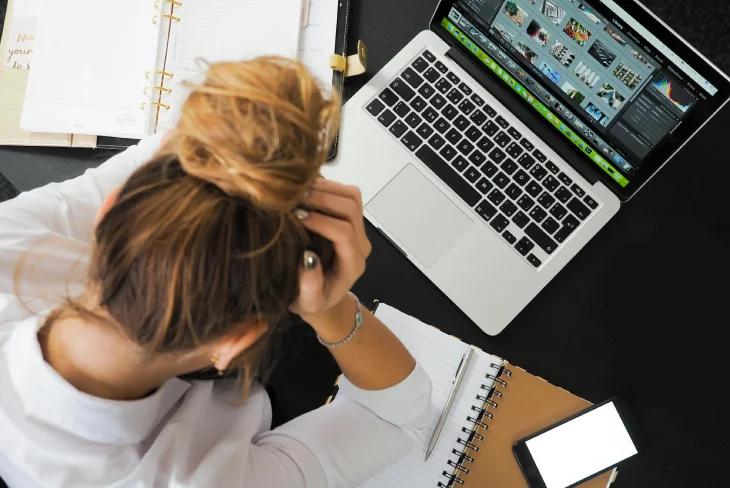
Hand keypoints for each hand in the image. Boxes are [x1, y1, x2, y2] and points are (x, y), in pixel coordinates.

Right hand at [290, 178, 371, 319]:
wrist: (323, 296)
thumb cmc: (312, 301)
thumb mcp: (307, 302)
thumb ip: (310, 286)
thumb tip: (308, 258)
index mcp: (352, 264)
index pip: (344, 233)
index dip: (321, 221)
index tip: (296, 216)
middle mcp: (360, 244)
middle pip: (351, 208)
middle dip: (322, 199)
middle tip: (294, 198)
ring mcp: (358, 229)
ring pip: (352, 196)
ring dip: (325, 188)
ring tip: (298, 191)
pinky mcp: (351, 218)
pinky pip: (346, 194)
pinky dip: (327, 185)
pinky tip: (304, 190)